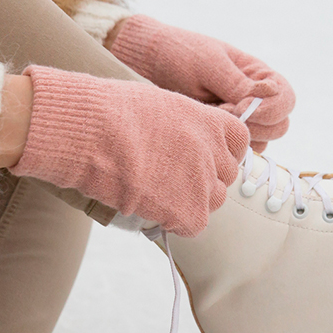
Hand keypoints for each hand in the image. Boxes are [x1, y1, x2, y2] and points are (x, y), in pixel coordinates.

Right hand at [10, 66, 248, 236]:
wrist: (92, 133)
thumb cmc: (111, 112)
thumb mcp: (159, 106)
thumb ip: (183, 126)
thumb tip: (180, 141)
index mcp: (211, 121)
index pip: (239, 143)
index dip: (222, 153)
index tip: (204, 159)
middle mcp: (215, 152)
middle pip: (225, 177)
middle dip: (203, 180)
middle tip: (171, 179)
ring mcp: (205, 183)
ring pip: (213, 203)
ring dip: (190, 202)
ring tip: (156, 193)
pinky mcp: (190, 212)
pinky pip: (193, 226)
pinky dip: (174, 223)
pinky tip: (150, 208)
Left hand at [108, 15, 294, 151]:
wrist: (149, 63)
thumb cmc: (180, 54)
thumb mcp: (209, 64)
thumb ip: (237, 83)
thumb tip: (266, 95)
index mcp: (258, 75)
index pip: (286, 99)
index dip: (272, 109)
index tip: (243, 108)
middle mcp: (256, 98)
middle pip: (279, 125)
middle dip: (256, 125)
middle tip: (223, 112)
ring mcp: (241, 118)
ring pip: (261, 141)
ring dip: (240, 135)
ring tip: (211, 115)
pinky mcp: (224, 132)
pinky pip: (239, 148)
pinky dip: (226, 142)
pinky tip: (206, 126)